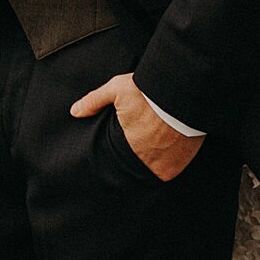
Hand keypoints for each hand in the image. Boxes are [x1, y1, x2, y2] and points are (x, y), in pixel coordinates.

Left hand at [71, 72, 203, 180]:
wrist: (183, 92)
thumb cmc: (148, 91)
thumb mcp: (117, 90)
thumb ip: (94, 101)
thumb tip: (74, 112)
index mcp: (128, 146)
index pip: (119, 159)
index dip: (120, 153)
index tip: (124, 145)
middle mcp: (148, 160)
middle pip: (137, 166)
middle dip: (137, 157)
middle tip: (141, 143)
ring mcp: (168, 163)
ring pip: (156, 169)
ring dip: (155, 161)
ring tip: (155, 146)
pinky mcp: (184, 161)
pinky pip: (174, 169)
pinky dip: (171, 161)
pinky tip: (169, 149)